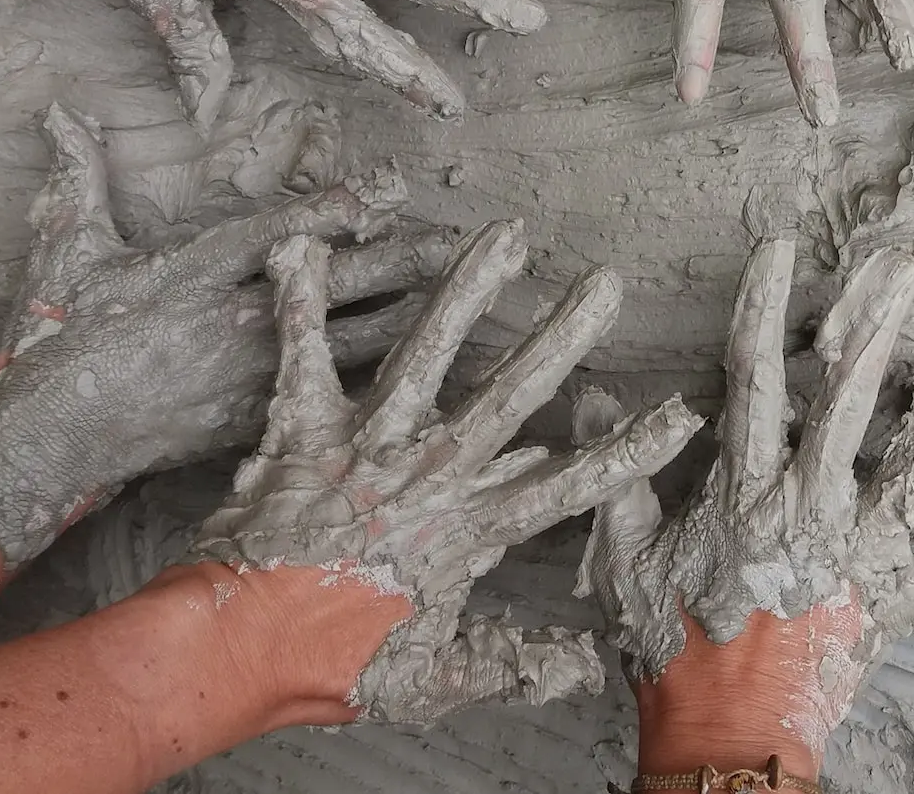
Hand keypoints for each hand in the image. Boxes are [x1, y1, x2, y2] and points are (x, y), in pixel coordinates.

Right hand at [0, 104, 452, 568]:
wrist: (53, 439)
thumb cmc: (61, 341)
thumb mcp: (66, 254)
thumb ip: (79, 177)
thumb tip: (59, 111)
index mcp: (194, 272)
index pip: (279, 232)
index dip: (339, 207)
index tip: (391, 185)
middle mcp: (233, 321)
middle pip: (335, 284)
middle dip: (401, 259)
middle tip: (460, 238)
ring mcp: (253, 375)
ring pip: (349, 340)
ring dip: (411, 314)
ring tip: (472, 297)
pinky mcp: (261, 418)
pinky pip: (339, 393)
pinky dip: (390, 380)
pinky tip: (439, 375)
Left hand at [192, 226, 701, 721]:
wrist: (234, 654)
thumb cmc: (330, 666)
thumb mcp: (434, 679)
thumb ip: (513, 663)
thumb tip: (582, 667)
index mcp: (465, 530)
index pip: (565, 485)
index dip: (626, 451)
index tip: (679, 414)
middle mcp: (427, 473)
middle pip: (508, 394)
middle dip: (561, 335)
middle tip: (604, 283)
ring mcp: (367, 445)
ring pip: (428, 352)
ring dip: (468, 288)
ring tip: (506, 235)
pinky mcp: (305, 431)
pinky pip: (305, 355)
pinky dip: (302, 302)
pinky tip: (306, 248)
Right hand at [575, 238, 913, 769]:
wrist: (721, 739)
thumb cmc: (672, 648)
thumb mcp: (626, 557)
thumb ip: (617, 477)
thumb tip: (586, 403)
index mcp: (745, 486)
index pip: (752, 374)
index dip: (764, 305)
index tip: (780, 248)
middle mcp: (810, 504)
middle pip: (849, 396)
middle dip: (878, 324)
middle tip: (907, 267)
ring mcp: (859, 549)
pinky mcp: (891, 597)